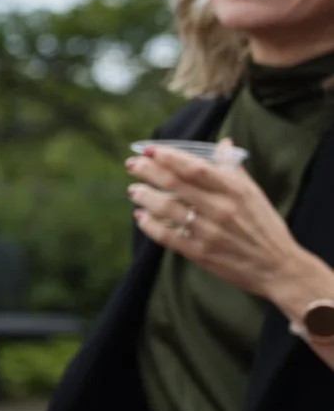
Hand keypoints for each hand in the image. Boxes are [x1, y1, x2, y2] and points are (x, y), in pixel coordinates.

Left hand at [128, 144, 326, 309]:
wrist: (278, 267)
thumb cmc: (265, 226)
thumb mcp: (255, 194)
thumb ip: (234, 169)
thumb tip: (223, 143)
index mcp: (236, 191)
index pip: (195, 168)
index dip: (170, 157)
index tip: (151, 149)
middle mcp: (221, 209)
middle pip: (175, 185)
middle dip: (148, 171)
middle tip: (132, 164)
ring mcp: (209, 232)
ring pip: (167, 209)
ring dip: (145, 197)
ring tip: (134, 191)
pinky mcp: (200, 252)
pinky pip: (167, 236)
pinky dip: (150, 225)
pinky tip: (141, 216)